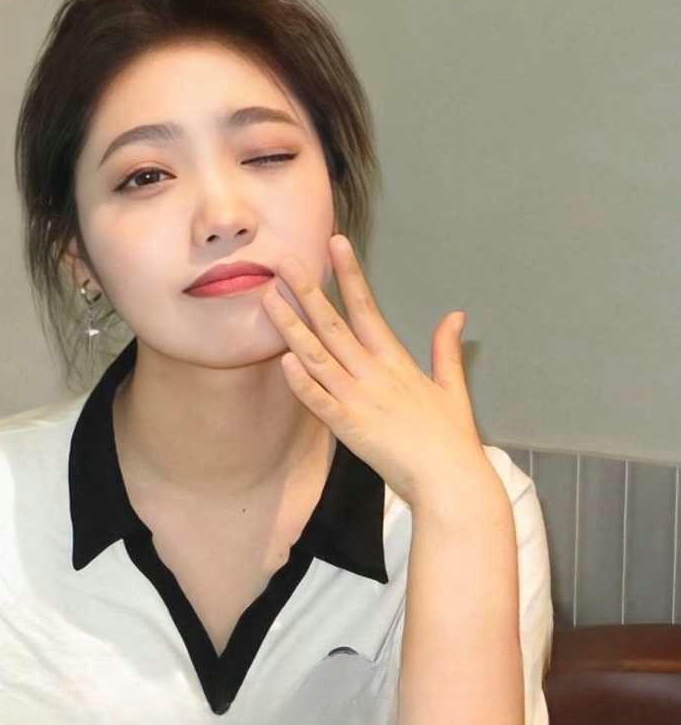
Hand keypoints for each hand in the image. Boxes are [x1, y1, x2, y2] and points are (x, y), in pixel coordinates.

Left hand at [262, 234, 489, 509]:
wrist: (451, 481)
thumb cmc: (451, 439)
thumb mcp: (452, 387)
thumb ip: (447, 349)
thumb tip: (456, 315)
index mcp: (395, 360)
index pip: (366, 307)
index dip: (349, 274)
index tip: (335, 242)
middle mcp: (373, 373)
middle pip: (333, 324)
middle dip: (307, 290)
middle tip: (282, 260)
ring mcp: (359, 399)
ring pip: (317, 356)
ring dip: (290, 327)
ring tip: (267, 299)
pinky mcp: (350, 428)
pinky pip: (320, 401)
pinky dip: (301, 382)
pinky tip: (283, 361)